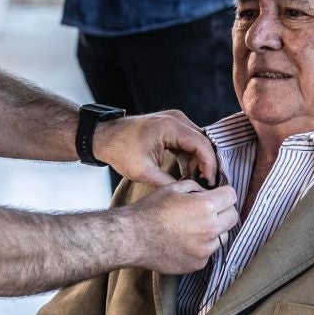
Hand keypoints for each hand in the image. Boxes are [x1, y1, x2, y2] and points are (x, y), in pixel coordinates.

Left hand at [94, 111, 219, 186]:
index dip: (210, 165)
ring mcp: (174, 121)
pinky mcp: (171, 127)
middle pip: (203, 143)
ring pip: (197, 143)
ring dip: (197, 163)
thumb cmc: (119, 150)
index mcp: (171, 126)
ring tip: (191, 182)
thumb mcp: (144, 172)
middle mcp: (176, 119)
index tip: (209, 183)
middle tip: (203, 186)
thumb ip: (168, 184)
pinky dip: (189, 158)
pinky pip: (188, 142)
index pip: (202, 144)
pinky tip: (185, 174)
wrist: (103, 137)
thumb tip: (190, 195)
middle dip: (205, 165)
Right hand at [126, 180, 238, 273]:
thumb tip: (208, 191)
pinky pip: (209, 252)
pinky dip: (202, 247)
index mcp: (206, 206)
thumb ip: (196, 187)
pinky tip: (185, 242)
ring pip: (223, 236)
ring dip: (214, 231)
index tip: (218, 196)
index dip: (224, 193)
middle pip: (233, 217)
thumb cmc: (150, 211)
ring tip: (193, 228)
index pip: (232, 196)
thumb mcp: (173, 188)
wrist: (132, 238)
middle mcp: (210, 228)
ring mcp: (205, 249)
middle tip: (208, 211)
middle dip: (224, 211)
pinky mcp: (198, 263)